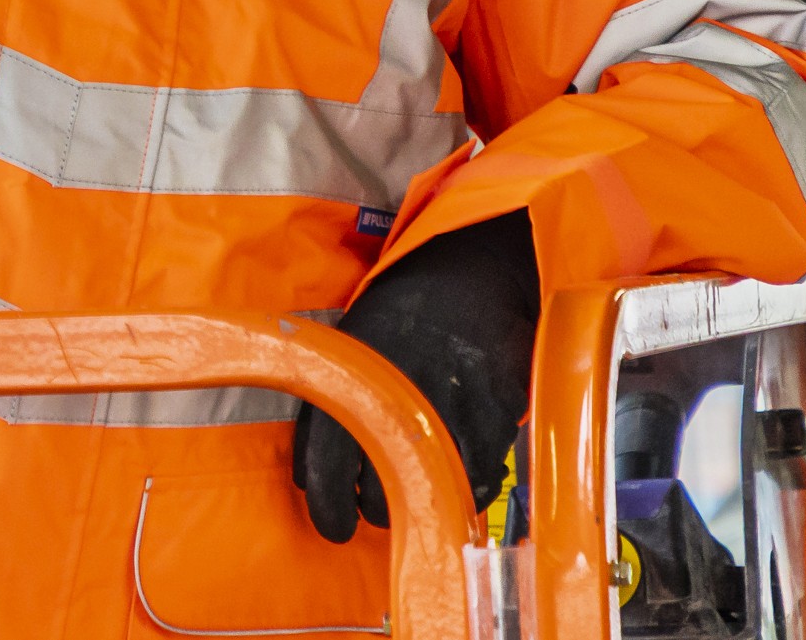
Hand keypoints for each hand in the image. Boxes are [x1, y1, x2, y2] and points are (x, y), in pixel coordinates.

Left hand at [293, 213, 540, 543]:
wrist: (466, 280)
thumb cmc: (396, 319)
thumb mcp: (345, 350)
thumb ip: (323, 412)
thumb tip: (306, 482)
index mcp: (359, 379)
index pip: (331, 466)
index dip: (329, 510)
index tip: (334, 525)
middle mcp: (408, 397)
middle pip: (387, 496)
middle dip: (377, 508)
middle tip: (376, 498)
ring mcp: (459, 409)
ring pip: (437, 495)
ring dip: (424, 501)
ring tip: (416, 485)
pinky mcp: (499, 417)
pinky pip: (483, 480)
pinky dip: (466, 488)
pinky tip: (452, 473)